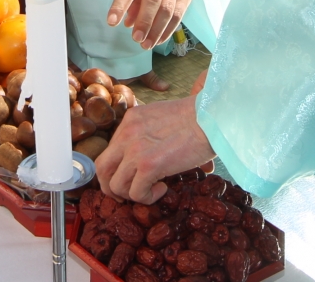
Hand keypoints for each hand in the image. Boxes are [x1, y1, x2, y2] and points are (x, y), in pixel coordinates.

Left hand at [96, 96, 215, 203]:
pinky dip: (147, 197)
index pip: (110, 150)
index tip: (129, 177)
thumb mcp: (163, 118)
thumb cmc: (198, 118)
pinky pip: (135, 193)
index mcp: (131, 120)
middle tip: (127, 194)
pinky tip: (163, 188)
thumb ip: (150, 134)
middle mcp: (127, 133)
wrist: (212, 117)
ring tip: (153, 189)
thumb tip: (153, 158)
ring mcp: (135, 150)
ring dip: (132, 194)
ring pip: (115, 185)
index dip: (117, 168)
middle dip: (111, 187)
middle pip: (102, 168)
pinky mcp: (148, 165)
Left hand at [108, 0, 194, 48]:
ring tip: (146, 45)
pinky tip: (158, 40)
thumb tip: (128, 24)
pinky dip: (167, 31)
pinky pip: (178, 16)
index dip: (120, 6)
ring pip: (167, 10)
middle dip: (144, 21)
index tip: (112, 22)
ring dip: (156, 30)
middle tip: (136, 38)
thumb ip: (132, 1)